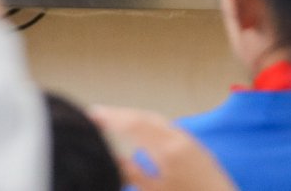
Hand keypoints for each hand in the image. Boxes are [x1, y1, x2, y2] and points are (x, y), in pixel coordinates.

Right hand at [89, 107, 236, 190]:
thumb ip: (133, 174)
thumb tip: (113, 158)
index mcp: (168, 149)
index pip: (133, 124)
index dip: (110, 118)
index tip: (91, 114)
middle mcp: (180, 139)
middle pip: (145, 118)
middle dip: (122, 115)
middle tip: (100, 116)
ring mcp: (192, 144)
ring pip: (159, 122)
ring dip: (137, 119)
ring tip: (118, 123)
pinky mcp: (199, 152)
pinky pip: (170, 130)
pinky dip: (152, 127)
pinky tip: (146, 138)